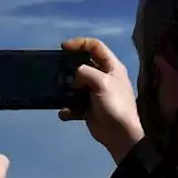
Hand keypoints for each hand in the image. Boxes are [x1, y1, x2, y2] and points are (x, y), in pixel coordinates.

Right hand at [58, 37, 144, 163]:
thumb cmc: (114, 104)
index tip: (63, 47)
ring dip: (66, 90)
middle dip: (69, 67)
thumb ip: (85, 72)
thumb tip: (75, 76)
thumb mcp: (102, 82)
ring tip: (59, 93)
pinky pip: (73, 104)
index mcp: (111, 67)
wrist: (119, 134)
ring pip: (75, 85)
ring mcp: (95, 93)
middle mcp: (103, 77)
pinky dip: (67, 108)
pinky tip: (65, 113)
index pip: (96, 46)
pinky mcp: (88, 108)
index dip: (80, 43)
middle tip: (57, 70)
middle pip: (83, 65)